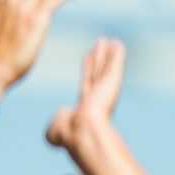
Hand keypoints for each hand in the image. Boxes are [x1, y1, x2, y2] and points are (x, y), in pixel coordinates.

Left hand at [45, 37, 124, 151]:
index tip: (88, 56)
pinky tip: (118, 44)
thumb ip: (57, 119)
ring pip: (106, 67)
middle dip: (100, 58)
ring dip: (109, 54)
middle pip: (98, 72)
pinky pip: (114, 65)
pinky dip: (117, 55)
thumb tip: (62, 113)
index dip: (88, 69)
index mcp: (86, 106)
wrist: (82, 131)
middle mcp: (98, 97)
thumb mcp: (56, 128)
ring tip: (112, 41)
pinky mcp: (111, 83)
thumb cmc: (68, 134)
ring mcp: (105, 89)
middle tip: (101, 44)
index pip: (87, 83)